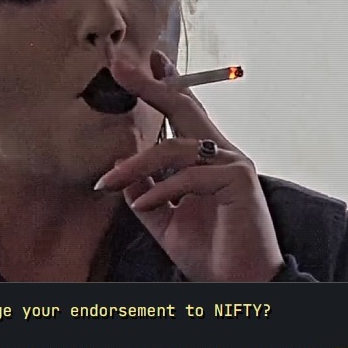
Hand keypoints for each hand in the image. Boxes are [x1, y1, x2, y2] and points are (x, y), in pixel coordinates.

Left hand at [94, 51, 283, 281]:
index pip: (183, 114)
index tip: (141, 63)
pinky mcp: (239, 181)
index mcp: (206, 158)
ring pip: (175, 148)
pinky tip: (146, 203)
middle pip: (184, 107)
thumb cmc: (207, 252)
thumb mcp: (163, 218)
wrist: (237, 284)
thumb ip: (144, 191)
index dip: (162, 86)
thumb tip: (118, 163)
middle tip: (121, 67)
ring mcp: (234, 164)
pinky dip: (161, 190)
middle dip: (151, 85)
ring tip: (108, 183)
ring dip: (136, 165)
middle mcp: (222, 153)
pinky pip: (189, 176)